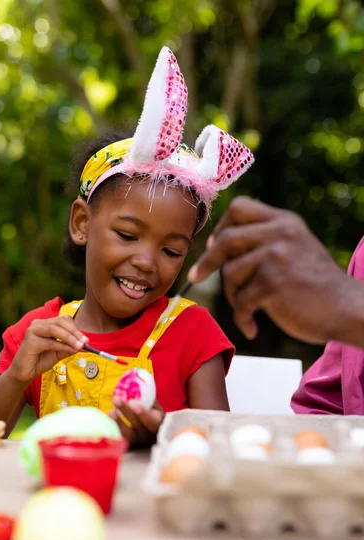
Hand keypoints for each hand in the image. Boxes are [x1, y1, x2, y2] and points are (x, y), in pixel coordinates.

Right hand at [8, 315, 88, 383]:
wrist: (24, 373)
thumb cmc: (40, 361)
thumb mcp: (58, 353)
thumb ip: (69, 347)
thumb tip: (83, 344)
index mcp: (44, 324)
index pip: (63, 320)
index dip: (76, 328)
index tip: (86, 339)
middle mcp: (37, 324)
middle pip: (60, 322)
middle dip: (75, 332)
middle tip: (85, 341)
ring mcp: (32, 331)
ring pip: (55, 329)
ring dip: (70, 337)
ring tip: (80, 346)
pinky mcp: (30, 341)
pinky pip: (50, 342)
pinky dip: (62, 346)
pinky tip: (70, 350)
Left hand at [109, 399, 163, 448]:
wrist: (152, 437)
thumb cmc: (153, 418)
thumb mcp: (156, 409)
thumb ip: (150, 398)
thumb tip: (140, 380)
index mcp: (158, 424)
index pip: (153, 421)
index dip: (145, 415)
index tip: (137, 407)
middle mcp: (149, 435)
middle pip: (138, 425)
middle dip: (127, 412)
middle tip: (117, 399)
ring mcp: (139, 442)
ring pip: (128, 434)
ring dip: (119, 422)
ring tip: (111, 412)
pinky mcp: (129, 446)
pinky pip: (120, 439)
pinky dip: (114, 430)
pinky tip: (107, 421)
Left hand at [188, 196, 350, 344]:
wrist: (347, 309)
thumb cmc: (316, 284)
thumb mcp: (295, 247)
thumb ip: (266, 239)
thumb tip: (220, 242)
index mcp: (284, 221)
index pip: (240, 207)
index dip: (220, 226)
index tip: (213, 246)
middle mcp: (280, 233)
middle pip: (226, 239)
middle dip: (207, 261)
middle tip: (196, 277)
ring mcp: (276, 257)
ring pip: (230, 273)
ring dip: (232, 296)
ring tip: (246, 309)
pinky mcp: (273, 284)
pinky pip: (241, 302)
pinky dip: (242, 319)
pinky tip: (251, 328)